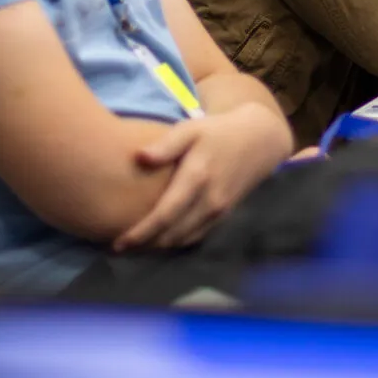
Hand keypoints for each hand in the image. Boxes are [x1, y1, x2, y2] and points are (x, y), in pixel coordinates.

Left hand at [112, 104, 290, 251]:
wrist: (259, 140)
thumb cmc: (217, 131)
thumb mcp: (191, 129)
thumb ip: (165, 145)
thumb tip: (138, 157)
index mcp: (197, 178)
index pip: (165, 215)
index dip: (141, 233)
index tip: (118, 243)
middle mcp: (209, 201)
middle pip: (172, 234)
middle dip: (145, 245)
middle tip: (118, 248)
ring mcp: (219, 211)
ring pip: (184, 240)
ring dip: (159, 247)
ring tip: (135, 248)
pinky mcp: (224, 216)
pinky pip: (196, 237)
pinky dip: (176, 242)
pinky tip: (160, 240)